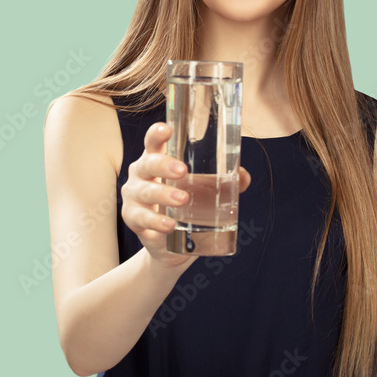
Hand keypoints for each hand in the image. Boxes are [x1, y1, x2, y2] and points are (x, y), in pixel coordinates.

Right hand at [121, 121, 250, 269]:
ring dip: (163, 194)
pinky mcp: (134, 219)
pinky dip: (156, 222)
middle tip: (182, 170)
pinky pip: (142, 218)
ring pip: (145, 191)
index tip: (167, 129)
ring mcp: (134, 197)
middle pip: (147, 163)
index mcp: (156, 160)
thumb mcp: (201, 192)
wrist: (169, 246)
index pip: (153, 141)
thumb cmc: (183, 208)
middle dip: (163, 165)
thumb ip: (222, 182)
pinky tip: (169, 225)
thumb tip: (243, 177)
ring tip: (183, 199)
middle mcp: (141, 175)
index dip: (157, 133)